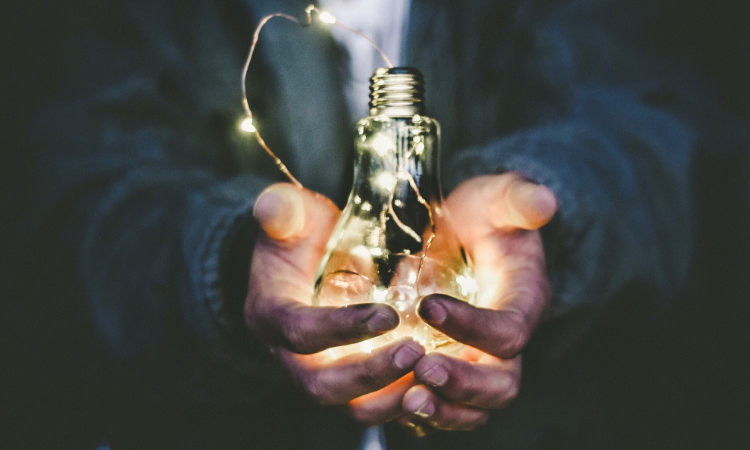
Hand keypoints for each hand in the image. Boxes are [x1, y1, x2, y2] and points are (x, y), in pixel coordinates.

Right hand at [245, 183, 425, 422]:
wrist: (303, 262)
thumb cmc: (300, 236)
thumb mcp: (290, 215)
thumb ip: (283, 210)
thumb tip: (273, 205)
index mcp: (271, 315)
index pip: (300, 332)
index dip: (341, 328)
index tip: (388, 315)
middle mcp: (290, 356)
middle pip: (323, 385)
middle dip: (370, 375)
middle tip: (415, 352)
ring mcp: (320, 373)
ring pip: (351, 407)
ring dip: (391, 398)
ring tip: (433, 374)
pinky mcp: (348, 382)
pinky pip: (373, 405)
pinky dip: (405, 402)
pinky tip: (437, 384)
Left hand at [398, 173, 557, 434]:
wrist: (467, 232)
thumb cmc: (484, 215)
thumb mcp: (498, 198)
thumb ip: (518, 199)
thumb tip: (544, 201)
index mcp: (523, 302)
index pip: (509, 331)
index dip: (473, 326)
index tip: (428, 306)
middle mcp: (505, 342)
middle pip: (500, 384)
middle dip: (463, 384)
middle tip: (422, 370)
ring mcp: (479, 361)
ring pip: (474, 408)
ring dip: (443, 410)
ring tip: (407, 400)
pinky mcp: (454, 368)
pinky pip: (445, 406)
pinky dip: (423, 414)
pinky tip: (391, 402)